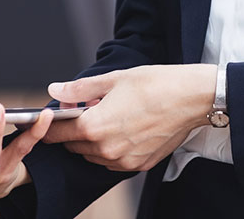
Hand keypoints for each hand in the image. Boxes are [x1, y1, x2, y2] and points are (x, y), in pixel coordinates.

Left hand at [44, 64, 215, 171]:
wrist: (192, 98)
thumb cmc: (155, 83)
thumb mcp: (115, 79)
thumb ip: (81, 89)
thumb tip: (55, 90)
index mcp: (95, 127)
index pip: (58, 132)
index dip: (51, 123)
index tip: (52, 115)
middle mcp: (105, 150)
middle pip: (74, 145)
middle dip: (76, 128)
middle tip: (90, 107)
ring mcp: (122, 161)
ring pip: (93, 155)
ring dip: (94, 139)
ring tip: (111, 115)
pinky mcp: (138, 166)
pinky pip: (113, 161)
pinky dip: (112, 147)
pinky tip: (126, 127)